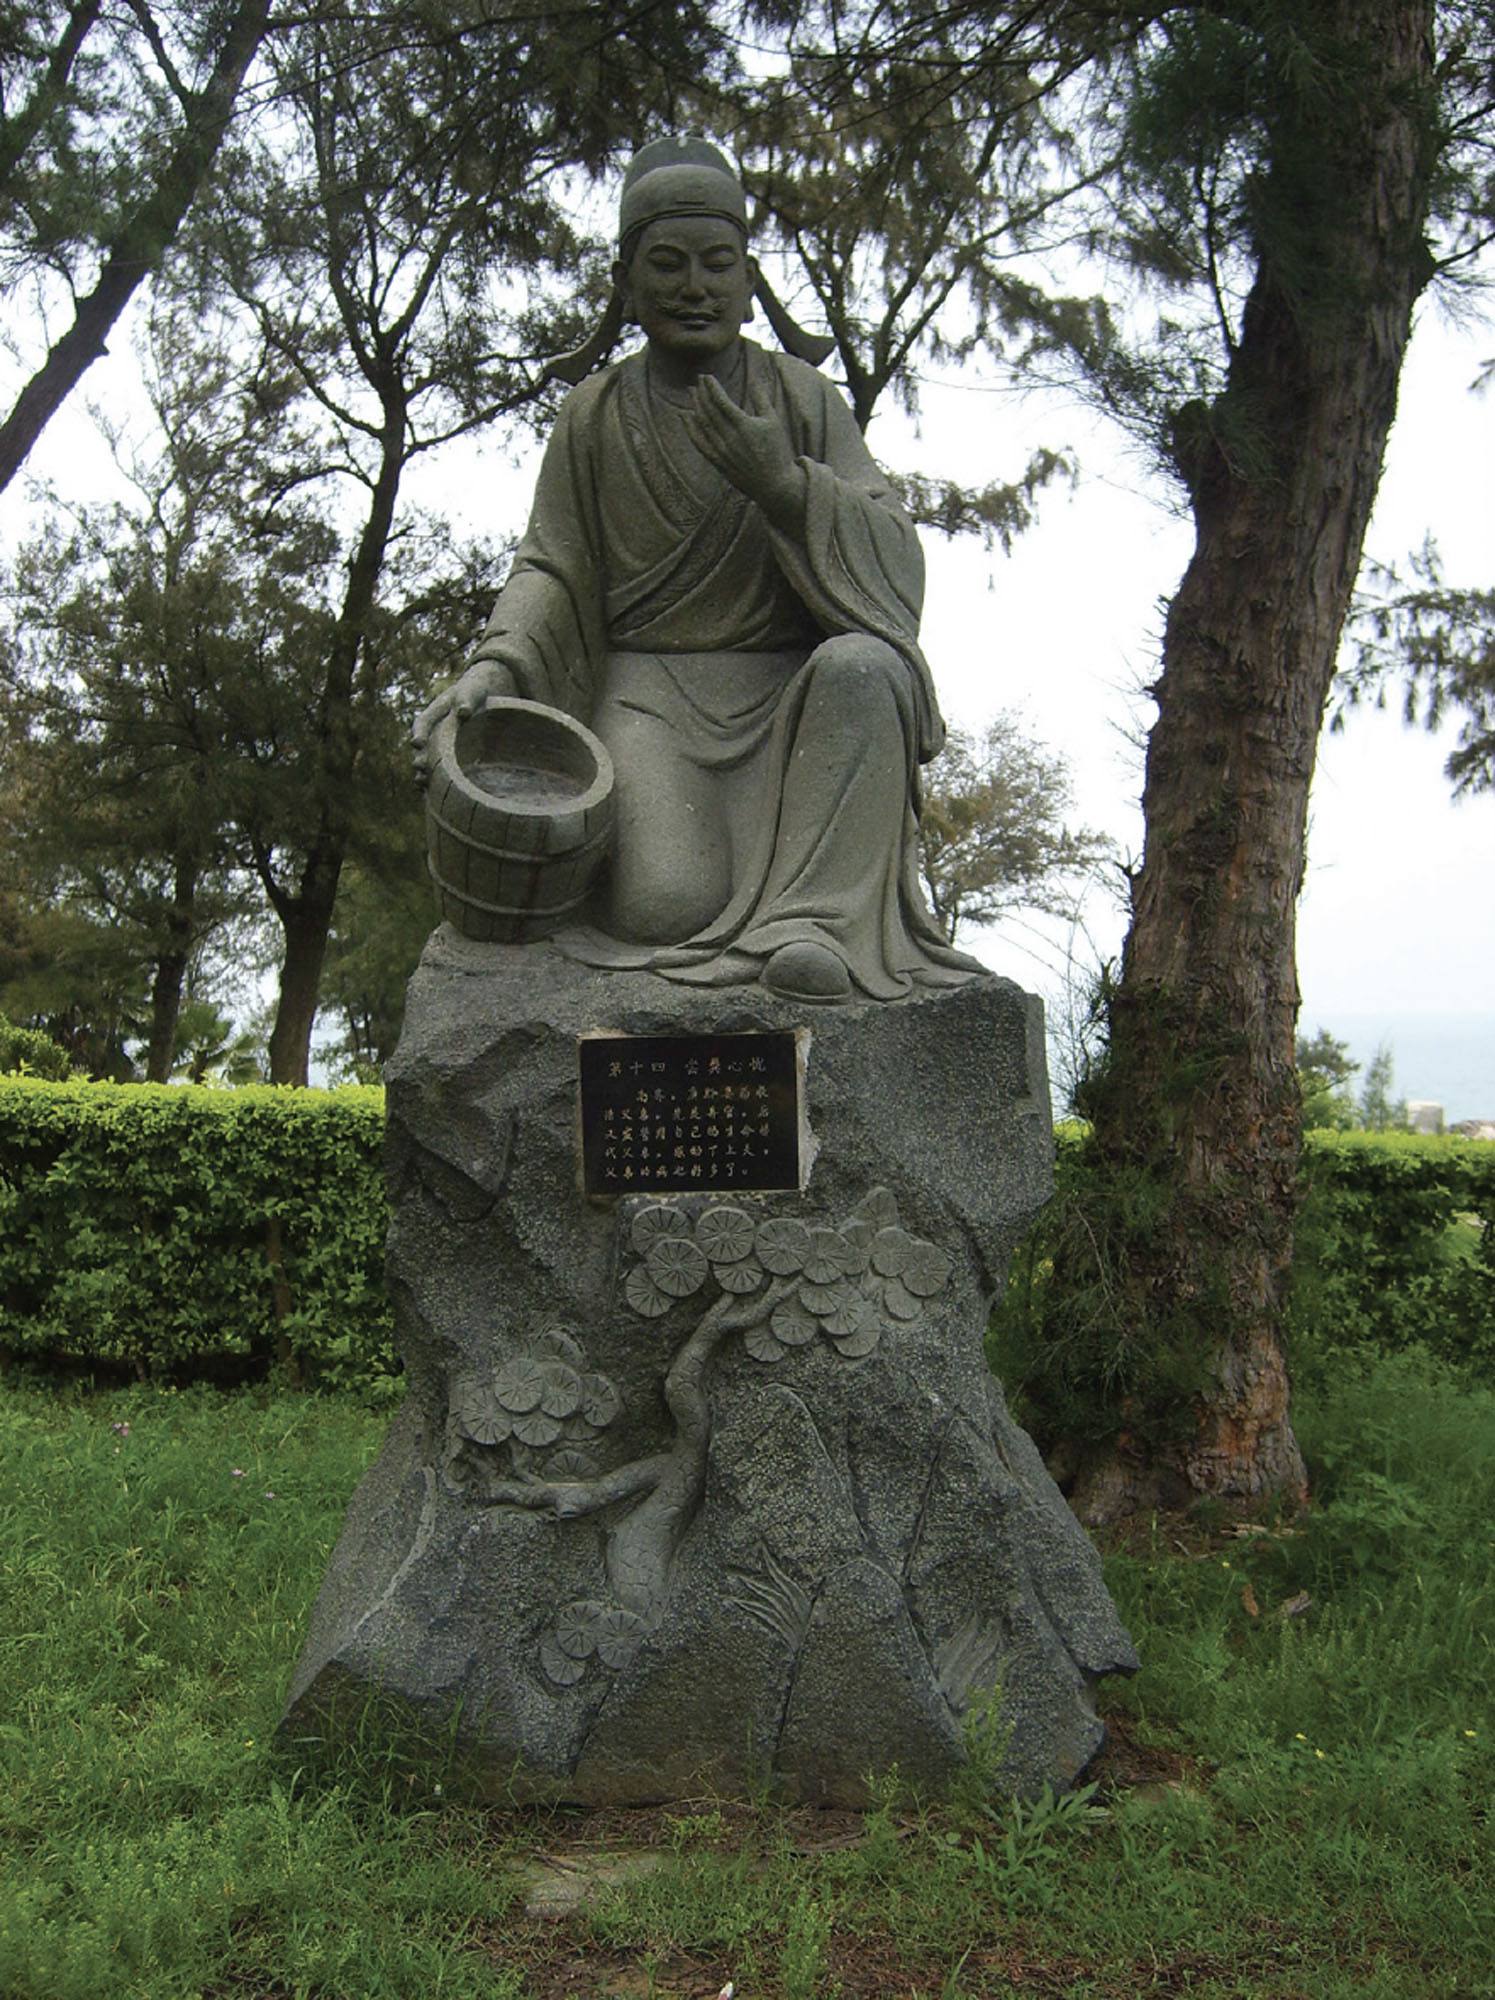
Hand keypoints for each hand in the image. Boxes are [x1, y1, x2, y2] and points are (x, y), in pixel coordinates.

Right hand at [411, 659, 518, 783]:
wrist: (484, 696)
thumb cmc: (476, 690)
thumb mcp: (472, 691)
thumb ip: (466, 700)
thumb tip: (463, 713)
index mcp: (435, 712)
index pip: (423, 722)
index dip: (419, 733)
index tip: (417, 743)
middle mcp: (434, 730)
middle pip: (423, 746)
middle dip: (419, 757)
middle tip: (419, 768)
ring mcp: (440, 744)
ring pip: (428, 761)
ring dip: (423, 773)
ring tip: (421, 784)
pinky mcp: (449, 756)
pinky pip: (439, 770)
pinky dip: (435, 781)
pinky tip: (432, 795)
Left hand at [682, 374, 803, 528]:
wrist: (774, 484)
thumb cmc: (777, 450)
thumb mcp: (774, 421)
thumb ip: (762, 399)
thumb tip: (755, 379)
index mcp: (744, 425)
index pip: (721, 401)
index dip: (712, 387)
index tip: (706, 377)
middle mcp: (730, 438)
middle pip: (709, 411)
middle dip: (702, 393)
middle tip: (696, 381)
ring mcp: (722, 451)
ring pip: (703, 424)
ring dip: (695, 406)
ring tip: (691, 392)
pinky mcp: (718, 462)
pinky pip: (700, 443)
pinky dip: (691, 429)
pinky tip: (685, 416)